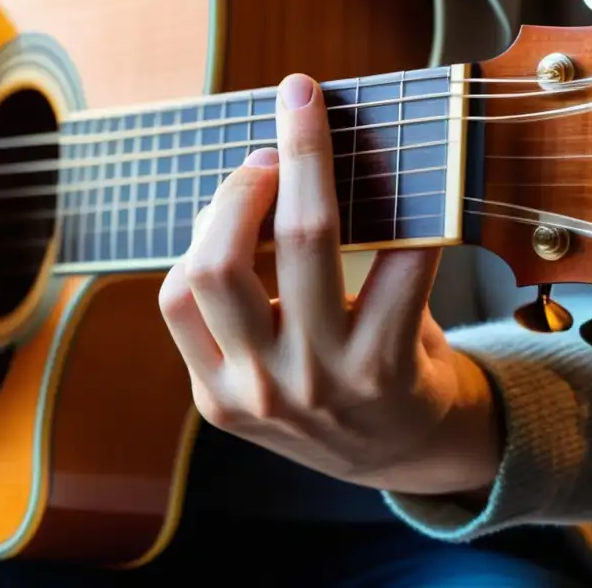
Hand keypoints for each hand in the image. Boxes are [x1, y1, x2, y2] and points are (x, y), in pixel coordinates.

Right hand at [159, 73, 500, 495]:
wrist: (410, 452)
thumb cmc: (330, 392)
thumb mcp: (261, 371)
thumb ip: (234, 304)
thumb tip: (224, 202)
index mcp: (218, 389)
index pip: (178, 292)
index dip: (205, 221)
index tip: (241, 180)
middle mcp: (261, 386)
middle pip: (221, 260)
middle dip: (243, 182)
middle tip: (272, 148)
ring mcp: (323, 379)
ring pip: (302, 243)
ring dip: (308, 165)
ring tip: (315, 139)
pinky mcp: (387, 365)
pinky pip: (396, 266)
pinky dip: (409, 217)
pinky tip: (413, 190)